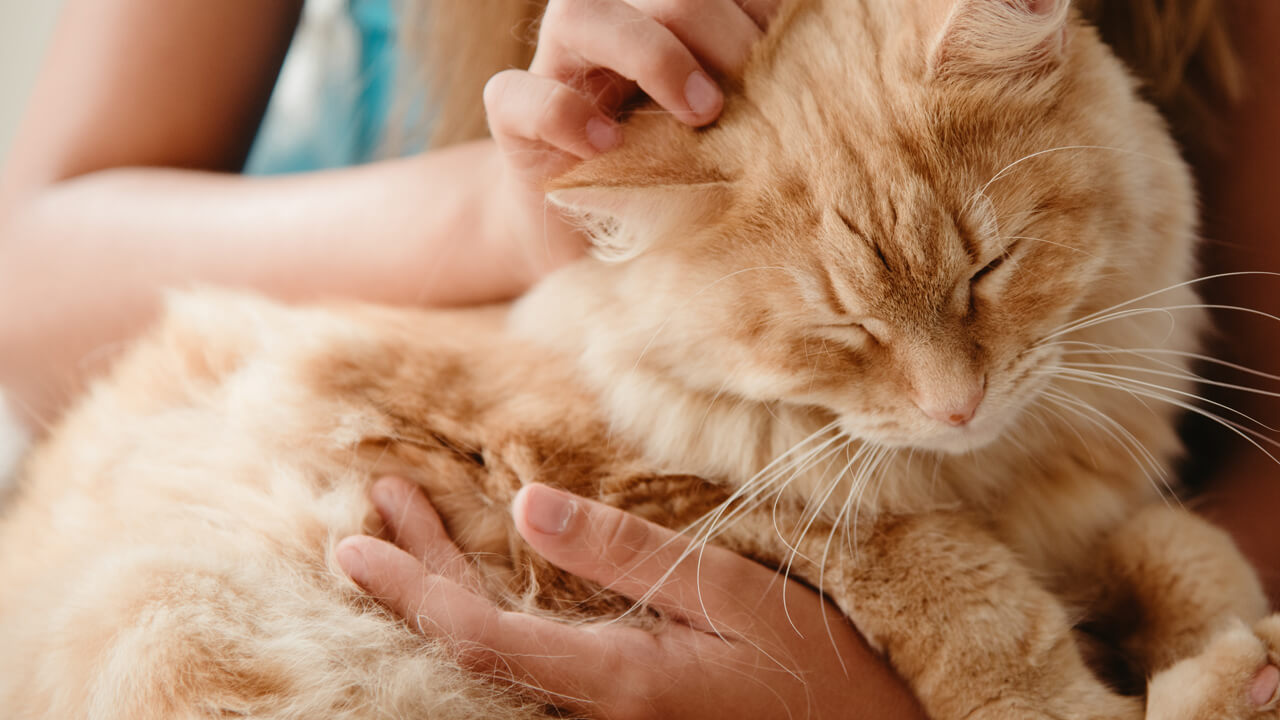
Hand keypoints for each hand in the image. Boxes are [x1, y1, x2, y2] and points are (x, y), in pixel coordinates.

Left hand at [336, 477, 925, 719]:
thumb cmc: (818, 670)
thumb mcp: (732, 597)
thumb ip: (627, 556)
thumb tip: (526, 505)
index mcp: (615, 680)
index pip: (479, 634)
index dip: (410, 589)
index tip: (353, 542)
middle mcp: (594, 712)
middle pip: (473, 647)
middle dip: (413, 578)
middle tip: (368, 514)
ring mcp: (606, 719)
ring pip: (497, 654)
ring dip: (445, 589)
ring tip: (406, 529)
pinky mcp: (623, 710)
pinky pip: (530, 661)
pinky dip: (488, 612)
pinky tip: (479, 580)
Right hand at [480, 0, 779, 290]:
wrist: (593, 246)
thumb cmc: (677, 185)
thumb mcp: (728, 137)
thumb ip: (758, 97)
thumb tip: (826, 76)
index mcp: (658, 19)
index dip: (749, 0)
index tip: (789, 46)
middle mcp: (605, 30)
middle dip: (712, 23)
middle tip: (753, 80)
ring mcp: (553, 71)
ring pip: (577, 12)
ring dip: (650, 52)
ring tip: (702, 112)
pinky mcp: (513, 128)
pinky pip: (516, 95)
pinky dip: (564, 114)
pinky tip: (610, 147)